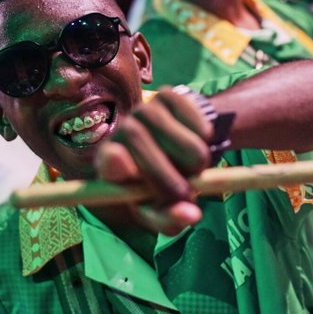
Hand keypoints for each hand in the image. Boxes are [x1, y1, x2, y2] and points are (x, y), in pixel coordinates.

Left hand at [94, 87, 213, 234]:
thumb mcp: (164, 211)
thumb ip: (172, 218)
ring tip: (196, 169)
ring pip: (175, 135)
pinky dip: (205, 136)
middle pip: (138, 142)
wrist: (184, 151)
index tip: (123, 167)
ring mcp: (146, 109)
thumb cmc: (165, 187)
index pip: (107, 159)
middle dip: (165, 174)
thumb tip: (191, 215)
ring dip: (195, 158)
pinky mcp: (169, 95)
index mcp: (111, 163)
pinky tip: (200, 143)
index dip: (114, 161)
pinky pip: (194, 118)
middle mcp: (123, 130)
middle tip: (187, 193)